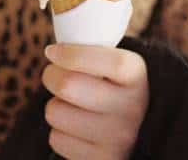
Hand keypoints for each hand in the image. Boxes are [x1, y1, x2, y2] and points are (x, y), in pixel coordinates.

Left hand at [42, 44, 148, 159]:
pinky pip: (57, 140)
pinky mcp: (102, 159)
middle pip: (68, 85)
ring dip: (55, 106)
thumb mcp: (113, 63)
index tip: (52, 51)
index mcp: (136, 75)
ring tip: (70, 104)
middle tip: (54, 75)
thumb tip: (54, 40)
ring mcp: (118, 138)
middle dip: (51, 76)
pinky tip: (76, 128)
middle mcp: (132, 108)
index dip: (71, 54)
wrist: (137, 129)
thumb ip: (91, 48)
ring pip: (56, 112)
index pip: (105, 61)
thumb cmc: (111, 85)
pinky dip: (59, 132)